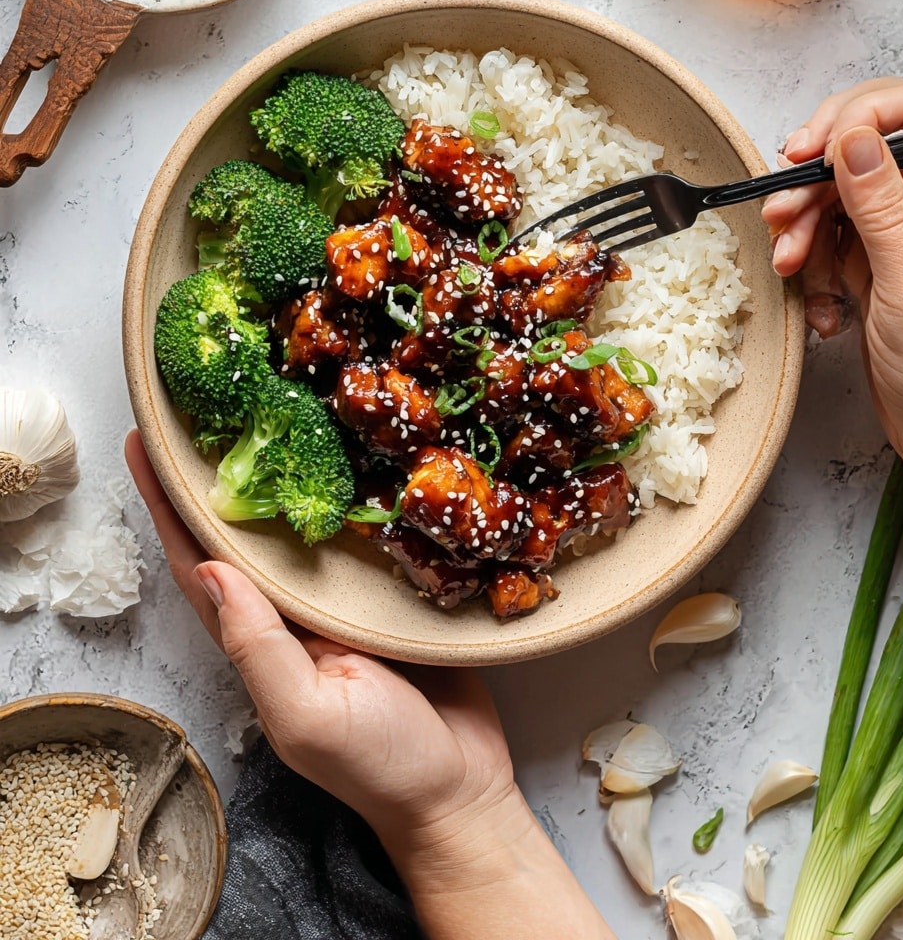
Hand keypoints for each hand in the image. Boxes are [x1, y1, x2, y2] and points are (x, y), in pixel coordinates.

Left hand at [125, 431, 614, 939]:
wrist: (461, 787)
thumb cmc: (382, 764)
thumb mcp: (307, 715)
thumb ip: (259, 648)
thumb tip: (207, 570)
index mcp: (262, 642)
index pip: (199, 565)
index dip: (166, 508)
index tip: (144, 446)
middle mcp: (293, 615)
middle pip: (242, 535)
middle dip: (217, 479)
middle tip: (205, 410)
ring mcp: (341, 605)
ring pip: (300, 529)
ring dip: (280, 478)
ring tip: (268, 416)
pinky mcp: (390, 595)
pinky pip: (362, 537)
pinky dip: (349, 498)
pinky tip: (352, 457)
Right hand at [761, 78, 902, 542]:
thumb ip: (882, 209)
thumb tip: (856, 140)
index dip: (865, 113)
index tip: (816, 147)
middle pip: (864, 152)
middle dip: (815, 182)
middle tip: (783, 216)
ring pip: (836, 198)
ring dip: (804, 231)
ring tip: (793, 269)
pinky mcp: (875, 265)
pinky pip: (828, 242)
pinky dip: (812, 270)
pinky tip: (826, 308)